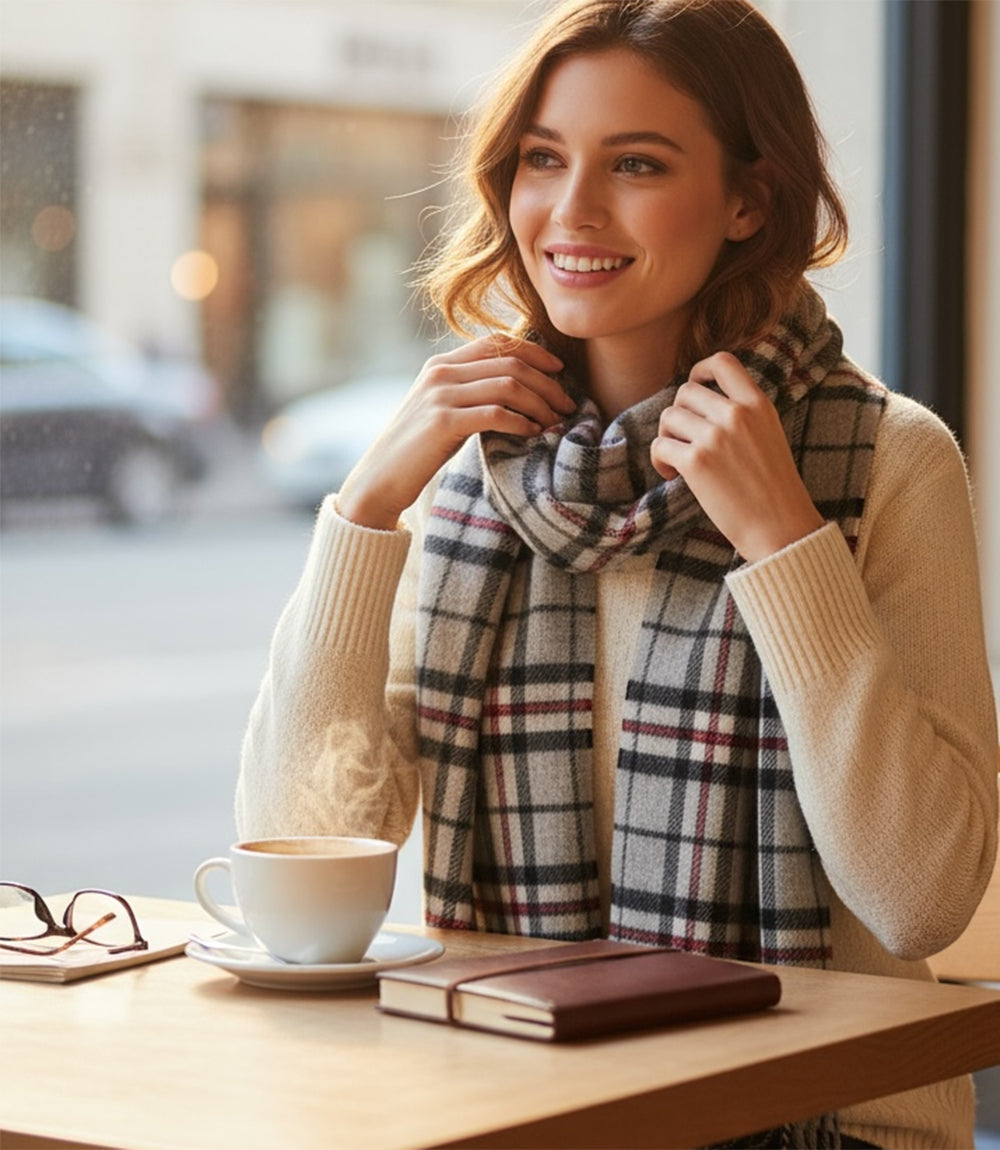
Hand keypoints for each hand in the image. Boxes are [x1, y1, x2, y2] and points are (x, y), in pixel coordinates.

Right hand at [337, 336, 572, 529]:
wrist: (380, 479)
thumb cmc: (417, 450)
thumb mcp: (441, 410)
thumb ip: (469, 393)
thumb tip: (517, 390)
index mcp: (441, 364)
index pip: (497, 342)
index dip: (534, 352)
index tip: (559, 370)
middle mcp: (440, 372)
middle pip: (510, 363)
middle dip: (547, 383)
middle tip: (568, 404)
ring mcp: (440, 395)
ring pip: (508, 386)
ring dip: (541, 403)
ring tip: (556, 421)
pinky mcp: (442, 422)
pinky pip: (496, 413)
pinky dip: (522, 421)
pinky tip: (533, 433)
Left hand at [650, 352, 824, 561]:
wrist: (780, 526)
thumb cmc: (773, 487)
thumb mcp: (769, 433)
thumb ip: (743, 412)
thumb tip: (702, 400)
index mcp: (758, 404)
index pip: (722, 362)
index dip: (699, 370)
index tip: (695, 389)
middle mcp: (736, 415)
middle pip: (685, 391)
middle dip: (679, 414)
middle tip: (685, 440)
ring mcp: (715, 437)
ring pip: (668, 417)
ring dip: (667, 437)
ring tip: (678, 459)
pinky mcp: (696, 463)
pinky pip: (659, 445)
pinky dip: (659, 459)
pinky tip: (672, 475)